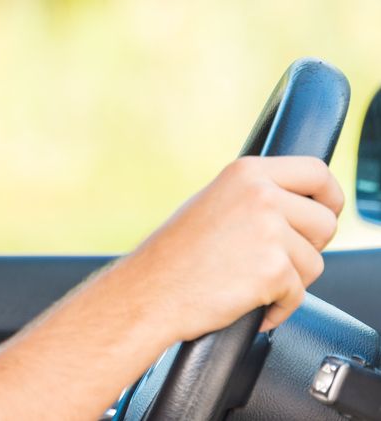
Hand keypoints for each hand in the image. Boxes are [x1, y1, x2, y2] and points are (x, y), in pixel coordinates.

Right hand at [117, 156, 342, 341]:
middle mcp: (260, 195)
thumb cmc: (175, 253)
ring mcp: (269, 232)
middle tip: (271, 258)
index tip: (323, 212)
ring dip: (290, 280)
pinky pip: (299, 294)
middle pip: (325, 221)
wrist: (149, 289)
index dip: (328, 196)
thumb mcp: (215, 201)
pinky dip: (277, 307)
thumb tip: (303, 203)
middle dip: (308, 246)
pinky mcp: (273, 270)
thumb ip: (258, 195)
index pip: (317, 172)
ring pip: (315, 263)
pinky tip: (246, 300)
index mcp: (246, 172)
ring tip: (248, 279)